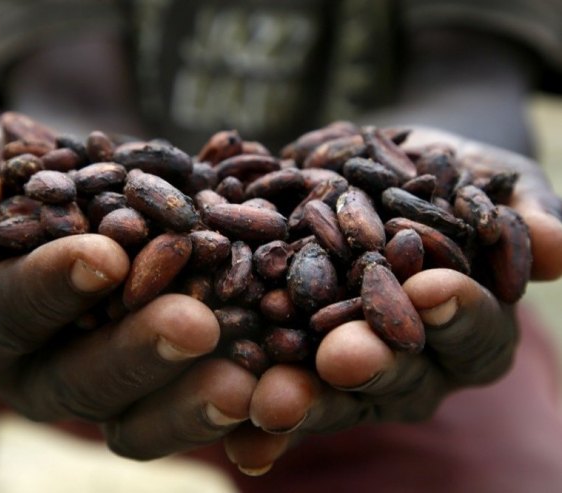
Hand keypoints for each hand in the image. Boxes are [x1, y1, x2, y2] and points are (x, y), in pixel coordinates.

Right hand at [0, 124, 256, 458]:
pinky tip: (269, 390)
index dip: (52, 288)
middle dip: (137, 353)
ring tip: (245, 383)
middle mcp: (32, 374)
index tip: (105, 256)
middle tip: (195, 324)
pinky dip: (226, 411)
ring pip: (135, 419)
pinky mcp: (149, 395)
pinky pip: (182, 414)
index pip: (10, 313)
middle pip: (79, 383)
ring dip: (190, 401)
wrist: (54, 202)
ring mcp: (94, 392)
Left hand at [222, 128, 561, 473]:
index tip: (432, 289)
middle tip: (343, 356)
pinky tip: (230, 421)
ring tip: (271, 400)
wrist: (376, 163)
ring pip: (330, 392)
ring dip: (303, 398)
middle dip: (371, 364)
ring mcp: (349, 359)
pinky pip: (274, 383)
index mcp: (468, 326)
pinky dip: (252, 403)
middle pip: (397, 374)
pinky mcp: (292, 348)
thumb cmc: (446, 172)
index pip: (472, 328)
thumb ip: (523, 213)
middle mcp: (412, 359)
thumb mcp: (488, 179)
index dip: (456, 312)